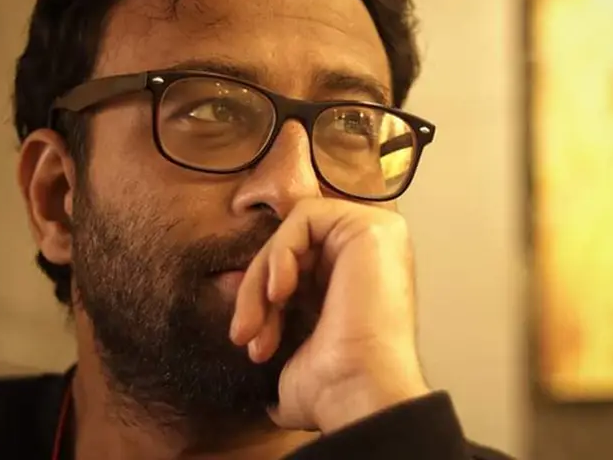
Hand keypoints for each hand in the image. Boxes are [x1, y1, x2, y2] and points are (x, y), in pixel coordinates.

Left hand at [228, 197, 430, 432]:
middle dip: (256, 290)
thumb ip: (275, 315)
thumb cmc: (332, 386)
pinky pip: (303, 217)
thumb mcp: (293, 342)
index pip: (296, 262)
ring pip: (291, 233)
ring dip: (261, 278)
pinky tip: (279, 293)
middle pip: (291, 247)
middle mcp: (373, 252)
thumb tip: (236, 304)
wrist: (358, 395)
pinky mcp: (370, 227)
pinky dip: (280, 253)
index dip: (263, 293)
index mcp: (361, 277)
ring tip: (257, 326)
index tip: (248, 337)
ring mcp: (376, 236)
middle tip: (246, 335)